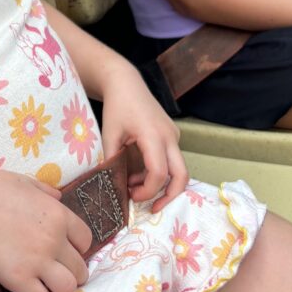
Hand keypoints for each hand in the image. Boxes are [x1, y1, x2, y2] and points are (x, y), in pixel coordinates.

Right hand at [0, 169, 91, 291]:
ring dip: (60, 290)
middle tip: (56, 273)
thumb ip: (46, 191)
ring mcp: (39, 261)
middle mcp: (55, 240)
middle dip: (71, 273)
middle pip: (80, 269)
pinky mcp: (20, 279)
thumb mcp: (27, 182)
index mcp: (59, 215)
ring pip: (68, 289)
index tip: (66, 252)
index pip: (86, 240)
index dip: (78, 249)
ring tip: (47, 286)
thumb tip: (58, 196)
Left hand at [100, 61, 187, 213]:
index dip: (147, 191)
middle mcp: (169, 136)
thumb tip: (114, 188)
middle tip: (151, 208)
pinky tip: (139, 171)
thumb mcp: (109, 135)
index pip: (159, 173)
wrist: (126, 83)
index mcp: (153, 135)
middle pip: (182, 176)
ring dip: (162, 184)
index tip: (131, 196)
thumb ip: (112, 162)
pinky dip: (160, 171)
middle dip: (169, 196)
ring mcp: (174, 135)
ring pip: (179, 169)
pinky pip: (172, 159)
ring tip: (137, 186)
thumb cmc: (116, 107)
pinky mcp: (173, 134)